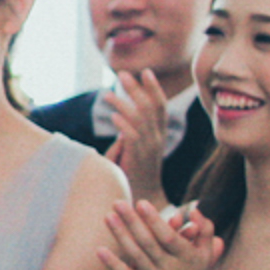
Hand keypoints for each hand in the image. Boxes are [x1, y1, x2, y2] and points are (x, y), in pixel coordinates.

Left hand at [94, 197, 221, 269]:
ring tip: (108, 216)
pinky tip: (99, 250)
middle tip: (118, 202)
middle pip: (147, 242)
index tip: (141, 203)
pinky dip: (113, 264)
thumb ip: (205, 230)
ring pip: (135, 255)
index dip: (154, 220)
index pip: (167, 236)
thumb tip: (194, 209)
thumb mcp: (206, 254)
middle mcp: (171, 269)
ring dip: (120, 235)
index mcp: (186, 257)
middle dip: (132, 221)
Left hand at [104, 69, 168, 202]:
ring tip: (108, 94)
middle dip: (136, 89)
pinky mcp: (139, 159)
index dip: (154, 88)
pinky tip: (113, 116)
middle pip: (150, 107)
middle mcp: (157, 139)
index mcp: (159, 134)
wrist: (142, 198)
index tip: (146, 72)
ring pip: (140, 119)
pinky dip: (123, 125)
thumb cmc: (135, 172)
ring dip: (123, 104)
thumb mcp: (136, 149)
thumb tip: (120, 118)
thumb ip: (130, 133)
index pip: (161, 106)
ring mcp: (149, 149)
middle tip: (123, 74)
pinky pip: (133, 138)